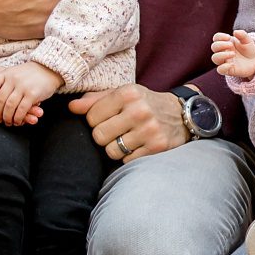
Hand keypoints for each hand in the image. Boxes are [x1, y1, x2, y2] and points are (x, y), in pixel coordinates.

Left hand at [0, 62, 61, 125]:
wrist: (50, 69)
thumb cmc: (31, 74)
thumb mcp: (16, 72)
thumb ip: (6, 82)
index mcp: (7, 73)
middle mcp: (13, 79)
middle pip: (0, 100)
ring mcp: (23, 86)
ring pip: (9, 107)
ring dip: (7, 118)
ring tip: (8, 122)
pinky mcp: (32, 94)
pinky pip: (21, 110)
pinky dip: (18, 118)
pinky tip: (18, 121)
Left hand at [70, 84, 188, 162]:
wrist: (182, 114)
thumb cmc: (145, 103)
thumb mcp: (123, 94)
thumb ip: (95, 100)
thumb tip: (71, 107)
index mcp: (128, 93)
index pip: (91, 116)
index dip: (96, 121)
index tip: (108, 119)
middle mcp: (139, 110)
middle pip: (98, 136)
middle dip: (104, 136)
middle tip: (116, 131)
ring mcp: (149, 130)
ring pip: (111, 151)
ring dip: (116, 148)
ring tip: (128, 139)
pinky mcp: (157, 147)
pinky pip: (127, 161)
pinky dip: (129, 157)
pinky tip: (139, 146)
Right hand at [211, 30, 254, 78]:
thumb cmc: (249, 49)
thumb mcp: (248, 40)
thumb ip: (242, 35)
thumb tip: (235, 32)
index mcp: (226, 42)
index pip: (216, 38)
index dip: (220, 36)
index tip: (228, 37)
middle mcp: (223, 51)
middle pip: (214, 47)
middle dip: (221, 44)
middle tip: (231, 45)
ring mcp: (225, 61)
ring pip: (214, 58)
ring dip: (222, 55)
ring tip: (233, 54)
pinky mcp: (228, 70)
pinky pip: (220, 70)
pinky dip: (223, 67)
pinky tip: (232, 64)